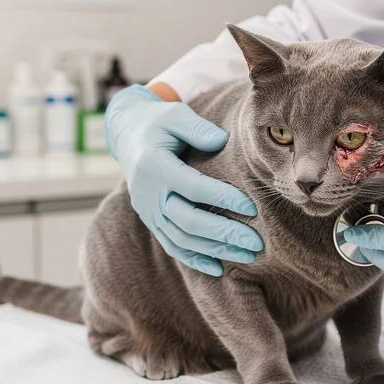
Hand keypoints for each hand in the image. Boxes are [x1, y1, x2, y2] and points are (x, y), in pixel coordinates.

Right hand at [104, 85, 263, 275]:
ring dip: (215, 250)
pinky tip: (219, 269)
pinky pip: (172, 245)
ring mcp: (148, 211)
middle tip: (257, 243)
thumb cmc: (158, 123)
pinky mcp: (150, 221)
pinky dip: (194, 259)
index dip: (223, 199)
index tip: (252, 208)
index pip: (193, 187)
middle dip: (224, 234)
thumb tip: (223, 141)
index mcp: (154, 166)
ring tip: (247, 256)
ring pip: (182, 239)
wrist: (127, 136)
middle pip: (188, 221)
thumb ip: (197, 129)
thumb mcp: (175, 115)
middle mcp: (148, 194)